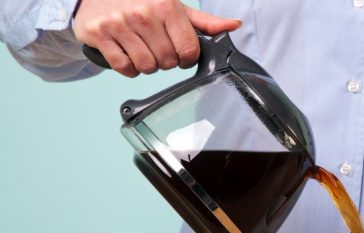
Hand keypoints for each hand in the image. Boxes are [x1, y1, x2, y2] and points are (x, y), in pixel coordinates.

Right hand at [73, 0, 241, 76]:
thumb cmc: (142, 2)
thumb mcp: (175, 7)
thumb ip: (204, 22)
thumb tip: (234, 26)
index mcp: (166, 5)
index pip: (188, 50)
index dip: (187, 58)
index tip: (180, 53)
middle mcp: (143, 13)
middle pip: (167, 62)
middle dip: (165, 61)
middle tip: (157, 48)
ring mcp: (119, 23)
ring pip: (146, 67)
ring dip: (147, 65)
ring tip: (142, 49)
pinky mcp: (100, 34)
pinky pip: (124, 67)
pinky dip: (129, 68)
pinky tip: (128, 53)